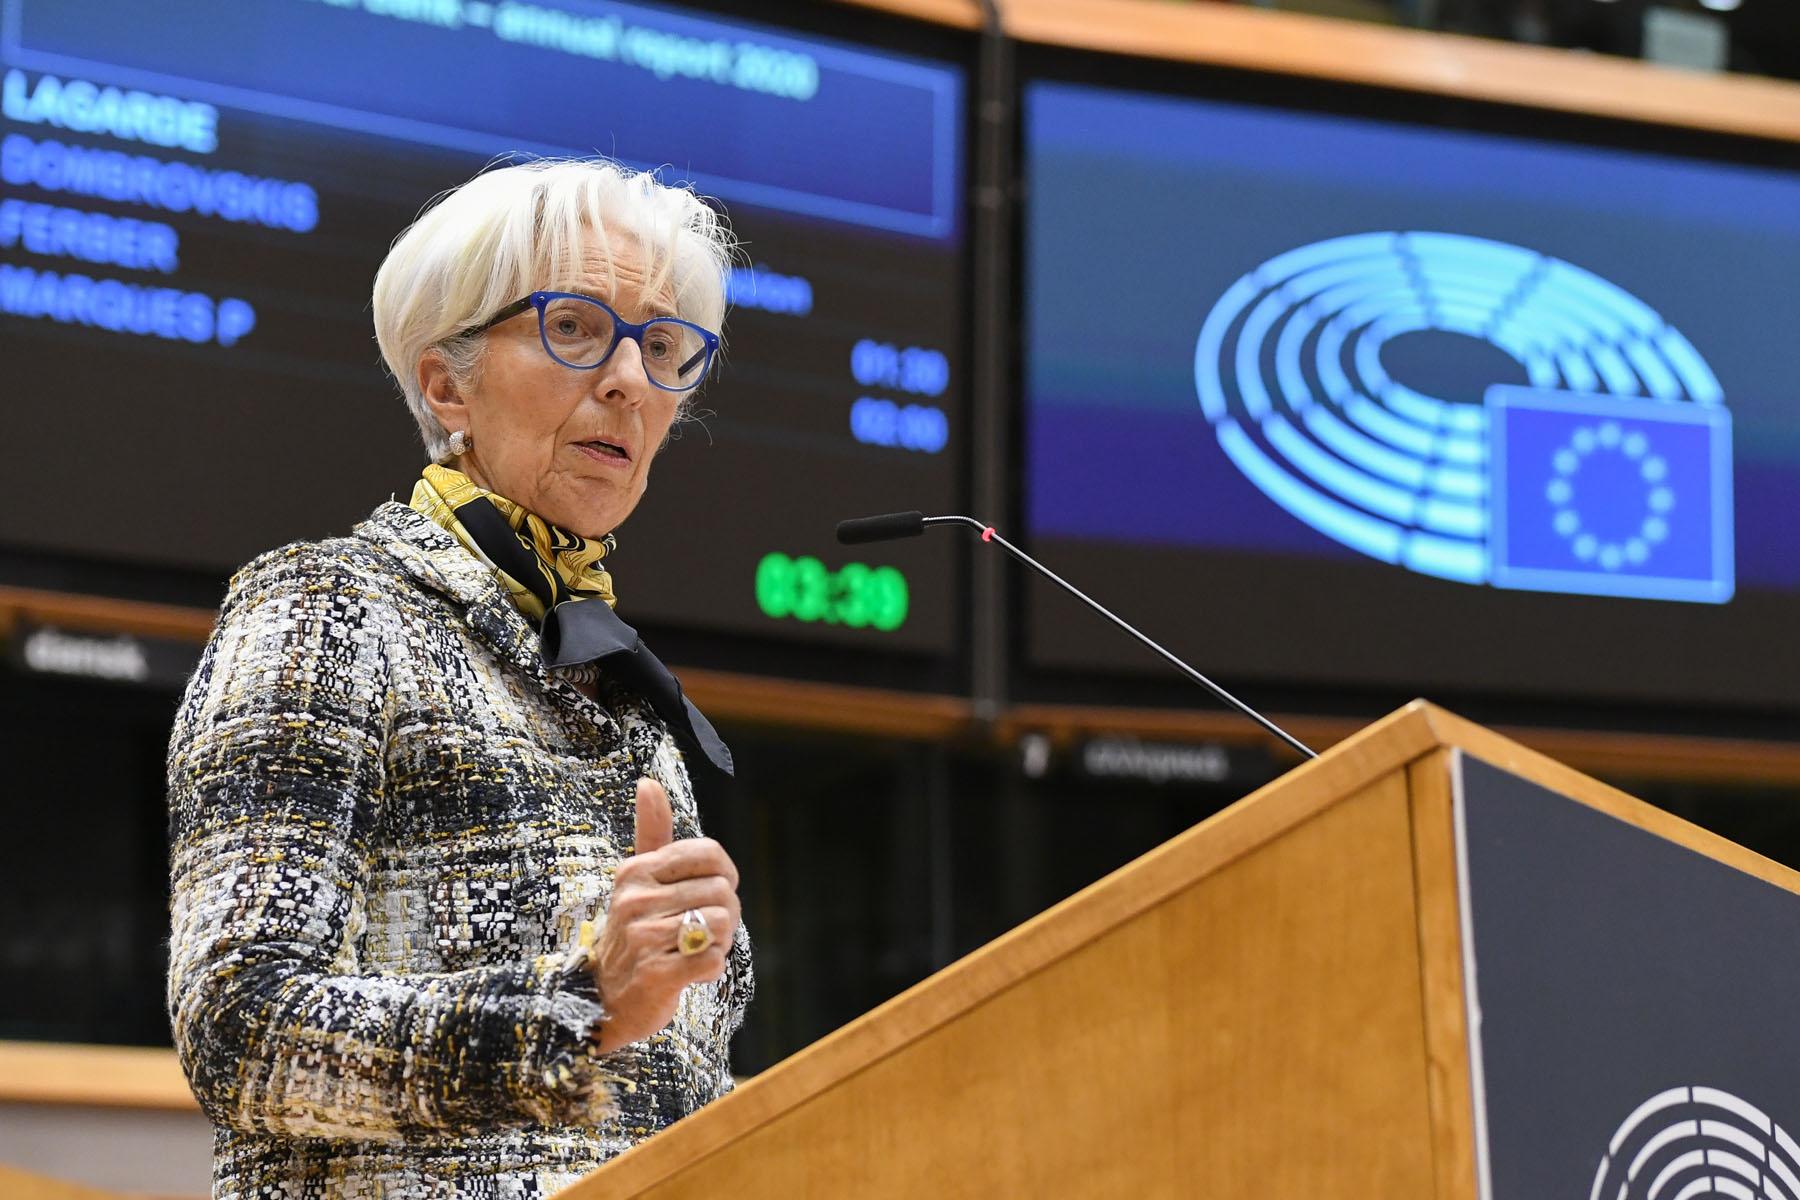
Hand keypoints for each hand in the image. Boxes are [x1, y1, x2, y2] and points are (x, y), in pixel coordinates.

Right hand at [590, 777, 740, 1052]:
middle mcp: (636, 900)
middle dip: (726, 915)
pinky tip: (690, 971)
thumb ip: (651, 833)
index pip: (710, 854)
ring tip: (694, 948)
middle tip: (702, 930)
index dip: (724, 876)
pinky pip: (713, 961)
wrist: (601, 999)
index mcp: (636, 871)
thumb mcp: (637, 880)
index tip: (711, 893)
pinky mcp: (656, 975)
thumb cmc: (633, 934)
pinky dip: (711, 968)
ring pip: (722, 925)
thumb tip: (648, 782)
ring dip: (719, 942)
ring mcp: (644, 938)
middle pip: (722, 891)